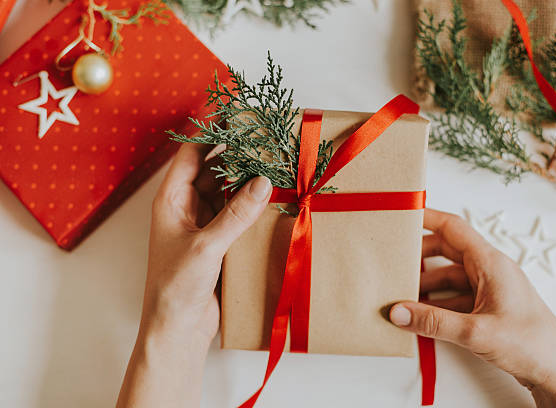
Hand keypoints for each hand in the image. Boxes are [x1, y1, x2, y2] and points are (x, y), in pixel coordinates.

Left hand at [117, 142, 271, 407]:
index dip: (210, 135)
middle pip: (212, 171)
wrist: (177, 328)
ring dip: (246, 183)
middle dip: (236, 158)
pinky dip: (250, 206)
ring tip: (273, 166)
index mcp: (171, 200)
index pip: (190, 155)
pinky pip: (235, 215)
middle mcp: (186, 207)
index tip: (236, 118)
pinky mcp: (217, 242)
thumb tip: (263, 181)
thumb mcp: (206, 245)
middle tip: (264, 142)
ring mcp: (202, 225)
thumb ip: (236, 214)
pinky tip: (271, 199)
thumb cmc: (176, 285)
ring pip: (226, 193)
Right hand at [390, 208, 555, 407]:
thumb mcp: (475, 332)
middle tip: (394, 262)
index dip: (428, 218)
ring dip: (426, 284)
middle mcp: (490, 271)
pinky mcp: (487, 308)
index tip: (404, 215)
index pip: (454, 228)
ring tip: (401, 293)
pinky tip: (420, 314)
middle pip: (447, 250)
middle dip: (420, 255)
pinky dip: (436, 303)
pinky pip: (455, 297)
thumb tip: (398, 312)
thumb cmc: (531, 345)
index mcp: (491, 263)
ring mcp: (489, 289)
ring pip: (449, 276)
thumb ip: (433, 321)